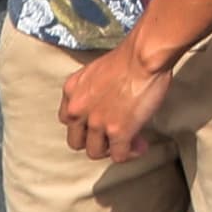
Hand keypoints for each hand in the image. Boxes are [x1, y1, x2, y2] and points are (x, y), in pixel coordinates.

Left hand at [56, 43, 178, 163]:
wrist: (144, 56)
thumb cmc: (129, 55)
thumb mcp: (98, 70)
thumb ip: (93, 90)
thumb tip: (106, 103)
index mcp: (71, 90)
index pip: (67, 119)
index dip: (83, 124)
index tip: (98, 123)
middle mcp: (78, 109)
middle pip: (76, 141)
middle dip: (94, 141)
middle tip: (111, 136)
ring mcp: (97, 123)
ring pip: (95, 152)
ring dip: (111, 149)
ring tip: (129, 141)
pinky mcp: (118, 133)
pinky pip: (118, 156)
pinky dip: (130, 153)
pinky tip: (140, 145)